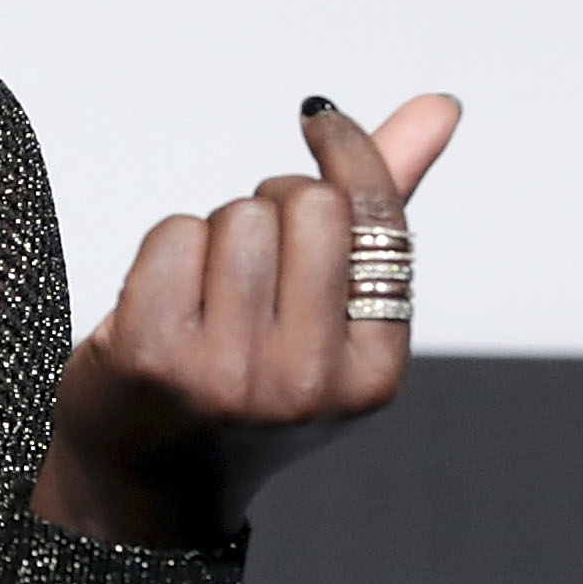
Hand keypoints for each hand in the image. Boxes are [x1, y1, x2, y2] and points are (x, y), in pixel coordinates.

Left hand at [30, 94, 462, 549]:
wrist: (145, 477)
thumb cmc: (245, 378)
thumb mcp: (330, 315)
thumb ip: (381, 207)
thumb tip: (438, 106)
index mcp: (373, 375)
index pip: (378, 222)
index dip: (347, 152)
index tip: (320, 121)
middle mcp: (309, 383)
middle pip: (304, 203)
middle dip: (273, 205)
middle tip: (251, 258)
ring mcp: (231, 374)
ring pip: (237, 215)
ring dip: (216, 233)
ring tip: (208, 296)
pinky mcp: (155, 354)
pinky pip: (174, 233)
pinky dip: (164, 251)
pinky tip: (162, 304)